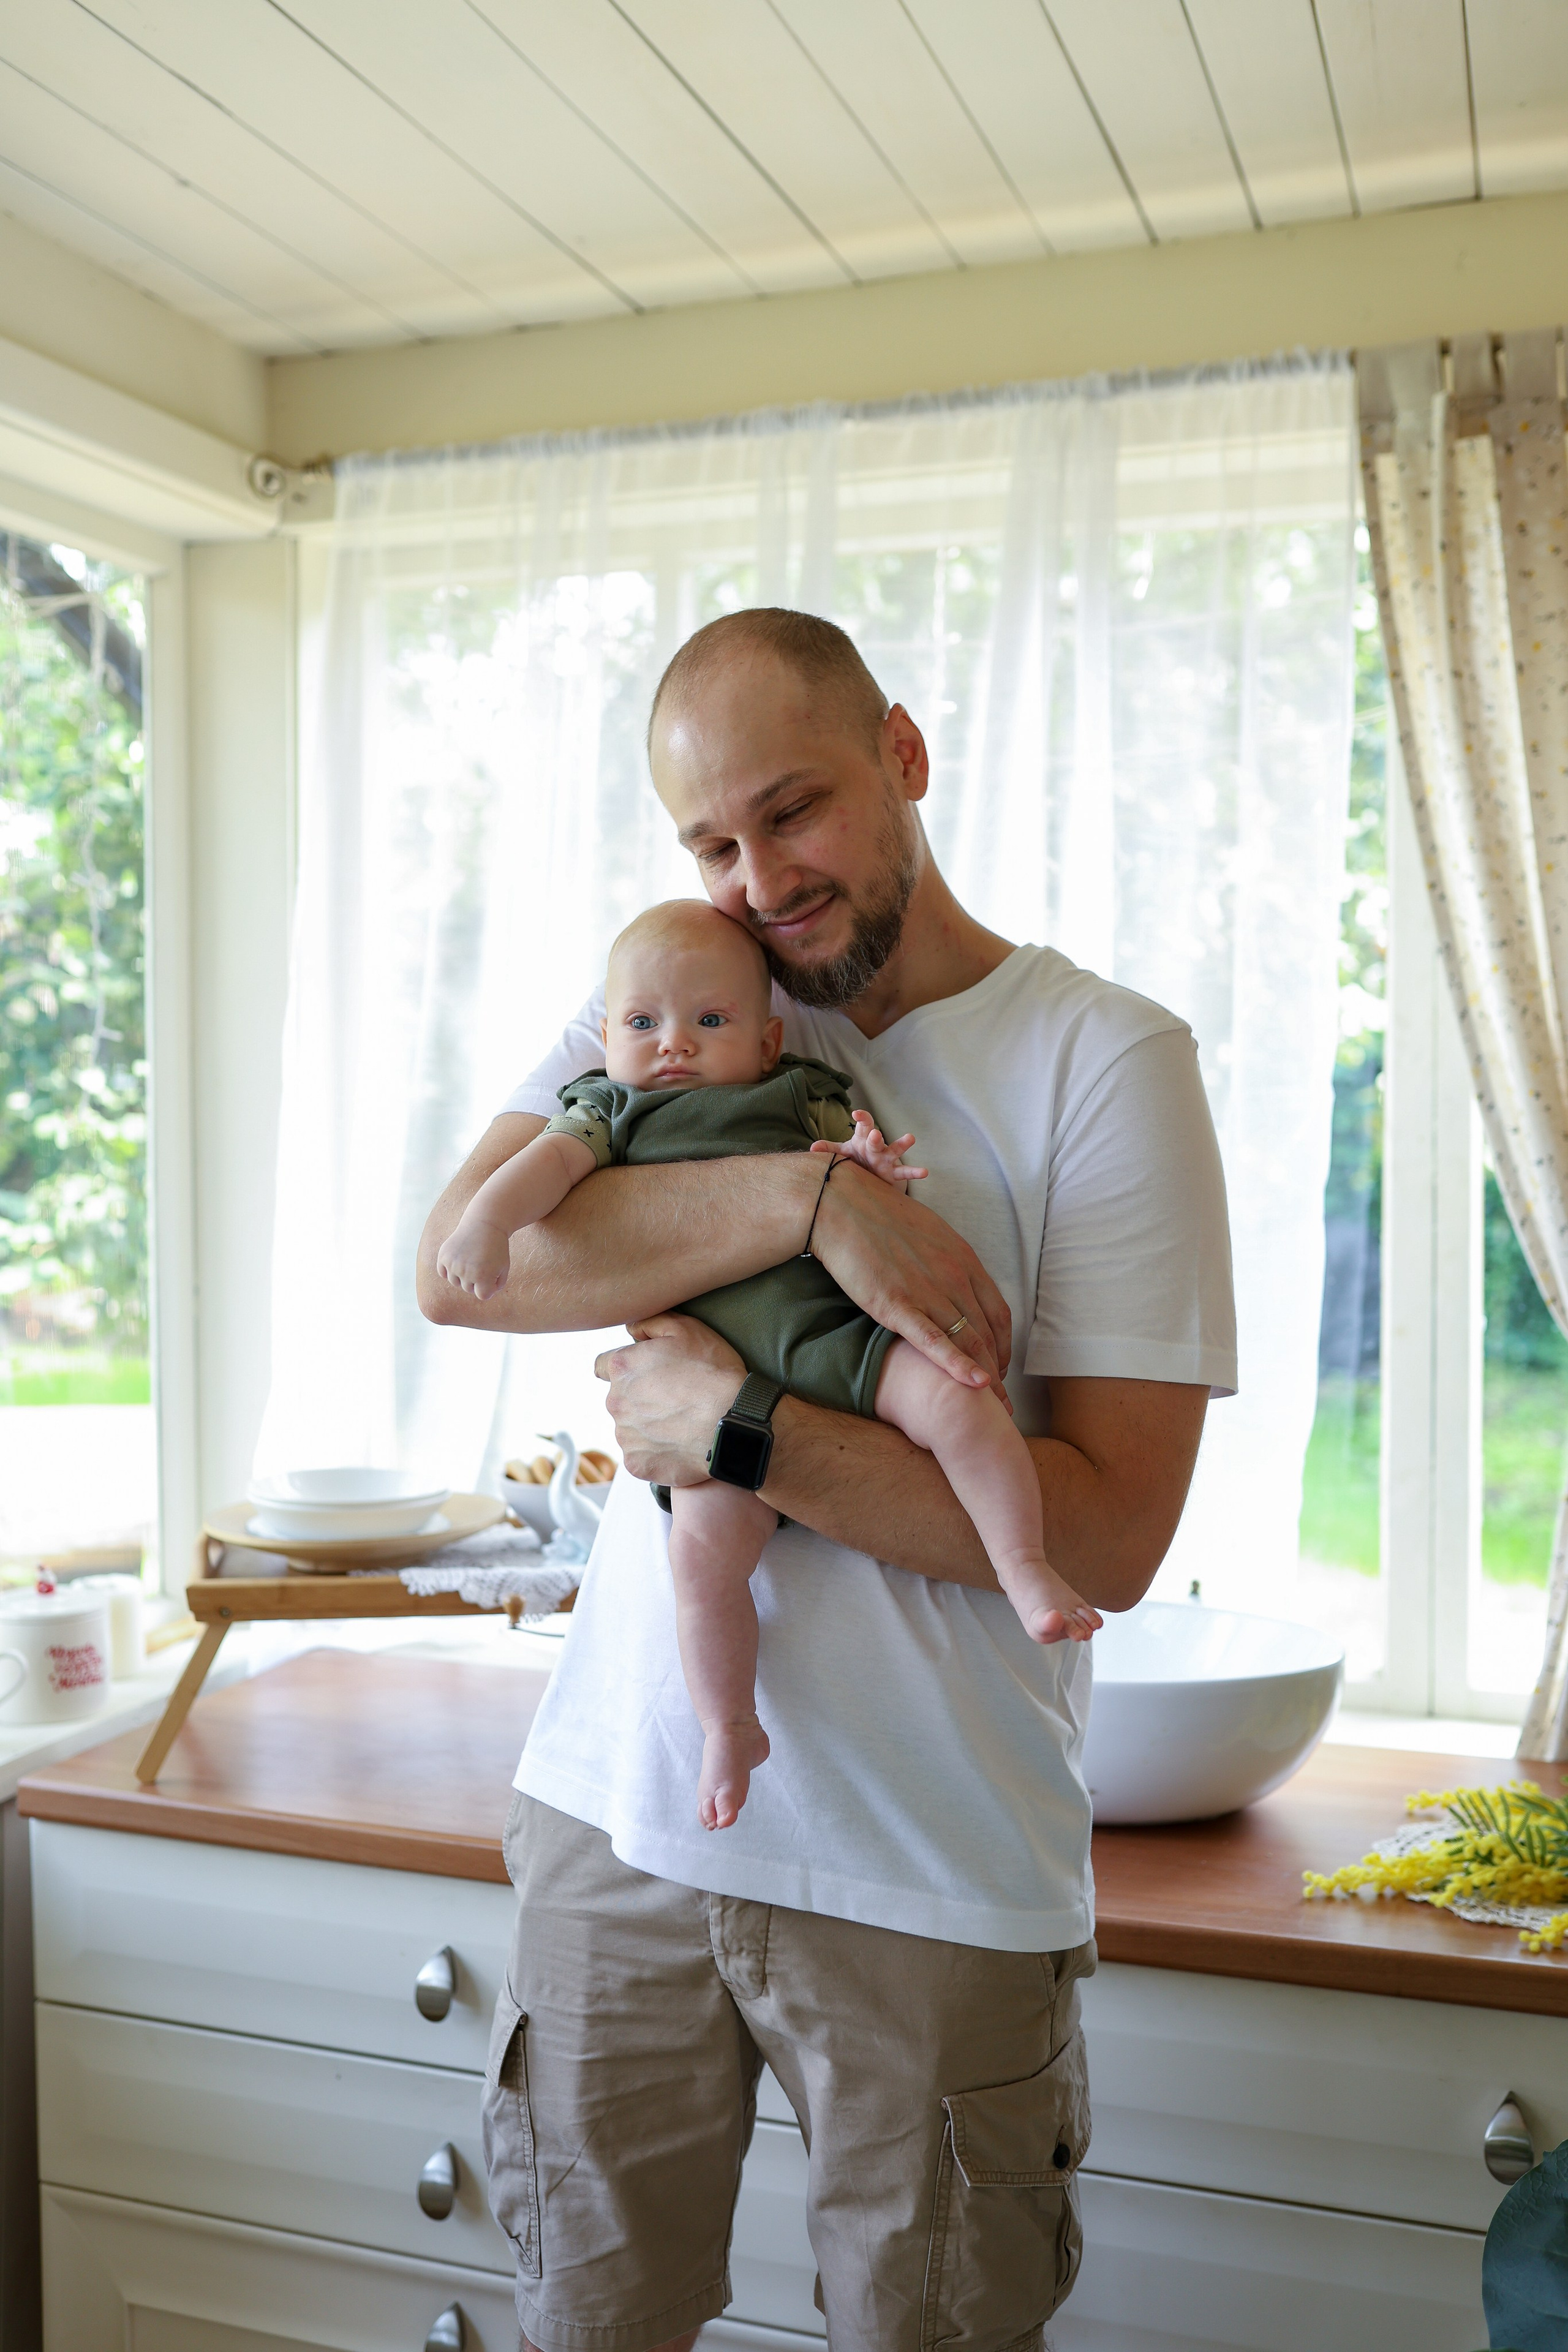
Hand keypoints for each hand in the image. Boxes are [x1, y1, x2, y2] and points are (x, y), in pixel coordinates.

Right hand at [435, 1215, 512, 1301]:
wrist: (484, 1224)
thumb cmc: (497, 1247)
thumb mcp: (504, 1266)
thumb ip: (497, 1285)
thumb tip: (484, 1294)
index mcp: (483, 1276)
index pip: (482, 1295)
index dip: (488, 1287)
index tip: (491, 1277)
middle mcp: (466, 1272)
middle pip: (468, 1288)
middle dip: (476, 1280)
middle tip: (482, 1263)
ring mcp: (453, 1265)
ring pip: (455, 1282)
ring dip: (462, 1275)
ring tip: (471, 1260)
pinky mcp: (443, 1257)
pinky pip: (443, 1273)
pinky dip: (449, 1270)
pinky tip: (459, 1259)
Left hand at [594, 1314, 746, 1486]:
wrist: (735, 1424)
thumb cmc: (715, 1373)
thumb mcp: (687, 1329)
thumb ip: (650, 1323)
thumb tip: (631, 1330)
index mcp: (622, 1368)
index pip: (604, 1366)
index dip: (627, 1367)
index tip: (647, 1373)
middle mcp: (615, 1402)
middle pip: (619, 1398)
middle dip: (640, 1397)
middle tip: (674, 1397)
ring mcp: (625, 1436)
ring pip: (629, 1428)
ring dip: (647, 1425)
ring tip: (680, 1422)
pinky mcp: (636, 1464)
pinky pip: (641, 1456)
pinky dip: (656, 1451)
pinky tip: (680, 1443)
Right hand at [810, 1161, 1012, 1397]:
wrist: (840, 1204)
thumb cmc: (878, 1213)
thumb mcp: (927, 1232)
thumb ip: (945, 1260)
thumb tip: (951, 1279)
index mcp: (963, 1258)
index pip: (998, 1312)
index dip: (1003, 1345)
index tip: (999, 1366)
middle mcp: (954, 1276)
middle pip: (988, 1333)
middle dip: (998, 1370)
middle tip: (1001, 1401)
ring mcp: (927, 1291)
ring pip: (968, 1342)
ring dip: (985, 1378)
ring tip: (993, 1408)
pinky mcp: (896, 1305)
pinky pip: (934, 1341)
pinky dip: (958, 1365)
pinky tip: (976, 1385)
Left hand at [811, 1110, 927, 1187]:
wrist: (871, 1175)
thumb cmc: (856, 1158)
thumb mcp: (843, 1153)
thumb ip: (829, 1150)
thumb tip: (811, 1148)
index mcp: (862, 1139)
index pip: (862, 1126)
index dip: (861, 1119)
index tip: (856, 1114)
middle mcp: (875, 1146)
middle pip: (875, 1139)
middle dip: (874, 1137)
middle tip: (874, 1133)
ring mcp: (886, 1159)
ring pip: (894, 1150)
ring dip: (902, 1144)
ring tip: (911, 1138)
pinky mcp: (893, 1173)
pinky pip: (905, 1172)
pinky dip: (914, 1172)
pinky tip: (924, 1171)